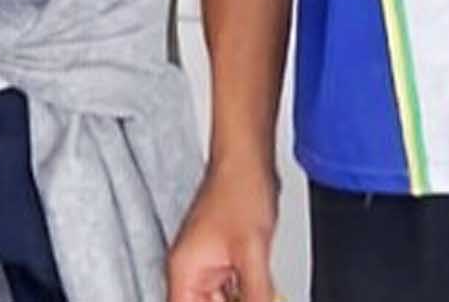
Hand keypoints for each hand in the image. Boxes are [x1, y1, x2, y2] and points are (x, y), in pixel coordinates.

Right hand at [168, 158, 280, 301]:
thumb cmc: (239, 189)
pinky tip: (263, 292)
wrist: (247, 161)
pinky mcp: (225, 259)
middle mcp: (191, 268)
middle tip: (256, 296)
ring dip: (242, 299)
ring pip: (220, 301)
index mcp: (184, 269)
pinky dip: (247, 295)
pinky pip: (232, 291)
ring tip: (261, 290)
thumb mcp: (251, 253)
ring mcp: (208, 263)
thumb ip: (256, 294)